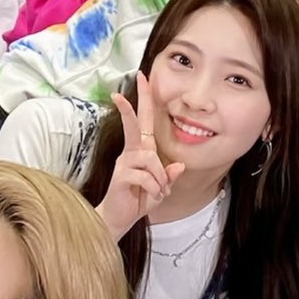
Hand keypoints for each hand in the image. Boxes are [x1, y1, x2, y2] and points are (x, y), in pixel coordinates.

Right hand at [102, 72, 182, 237]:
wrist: (119, 220)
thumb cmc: (138, 200)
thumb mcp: (160, 188)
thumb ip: (169, 177)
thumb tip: (179, 166)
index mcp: (141, 151)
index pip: (144, 120)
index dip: (144, 99)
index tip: (142, 78)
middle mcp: (131, 152)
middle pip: (136, 123)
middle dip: (136, 102)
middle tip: (135, 81)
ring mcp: (124, 163)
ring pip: (150, 158)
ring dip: (159, 178)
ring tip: (157, 191)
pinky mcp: (121, 176)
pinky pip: (145, 176)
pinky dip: (154, 188)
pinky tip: (151, 196)